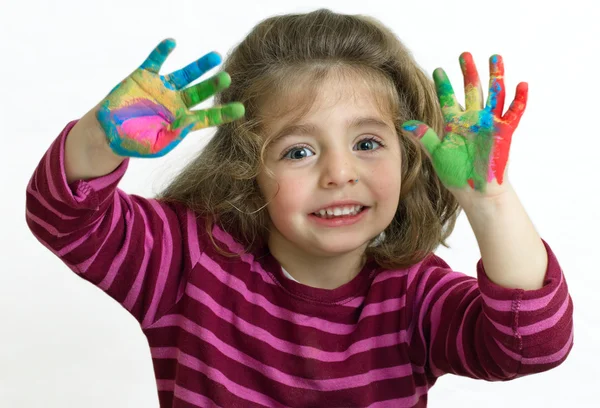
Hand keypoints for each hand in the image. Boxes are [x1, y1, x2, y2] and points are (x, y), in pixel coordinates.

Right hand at [96, 38, 244, 157]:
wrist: (108, 133)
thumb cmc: (135, 143)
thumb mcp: (157, 146)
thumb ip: (174, 136)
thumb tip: (189, 121)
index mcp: (182, 121)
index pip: (207, 117)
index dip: (223, 113)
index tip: (240, 109)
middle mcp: (176, 103)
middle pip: (200, 92)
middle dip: (213, 85)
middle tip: (227, 78)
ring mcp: (161, 89)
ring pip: (184, 75)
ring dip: (199, 66)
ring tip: (215, 56)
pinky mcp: (144, 78)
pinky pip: (155, 62)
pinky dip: (162, 52)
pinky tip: (172, 43)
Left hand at [401, 52, 526, 196]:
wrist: (475, 191)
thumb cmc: (455, 174)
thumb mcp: (437, 154)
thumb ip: (425, 137)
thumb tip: (405, 124)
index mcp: (454, 124)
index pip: (447, 99)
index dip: (443, 85)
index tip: (437, 70)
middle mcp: (471, 120)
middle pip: (471, 90)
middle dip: (468, 72)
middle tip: (464, 55)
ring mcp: (488, 124)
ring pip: (493, 94)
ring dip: (495, 77)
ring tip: (495, 57)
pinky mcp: (504, 132)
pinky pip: (513, 113)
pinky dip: (518, 100)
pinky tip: (521, 85)